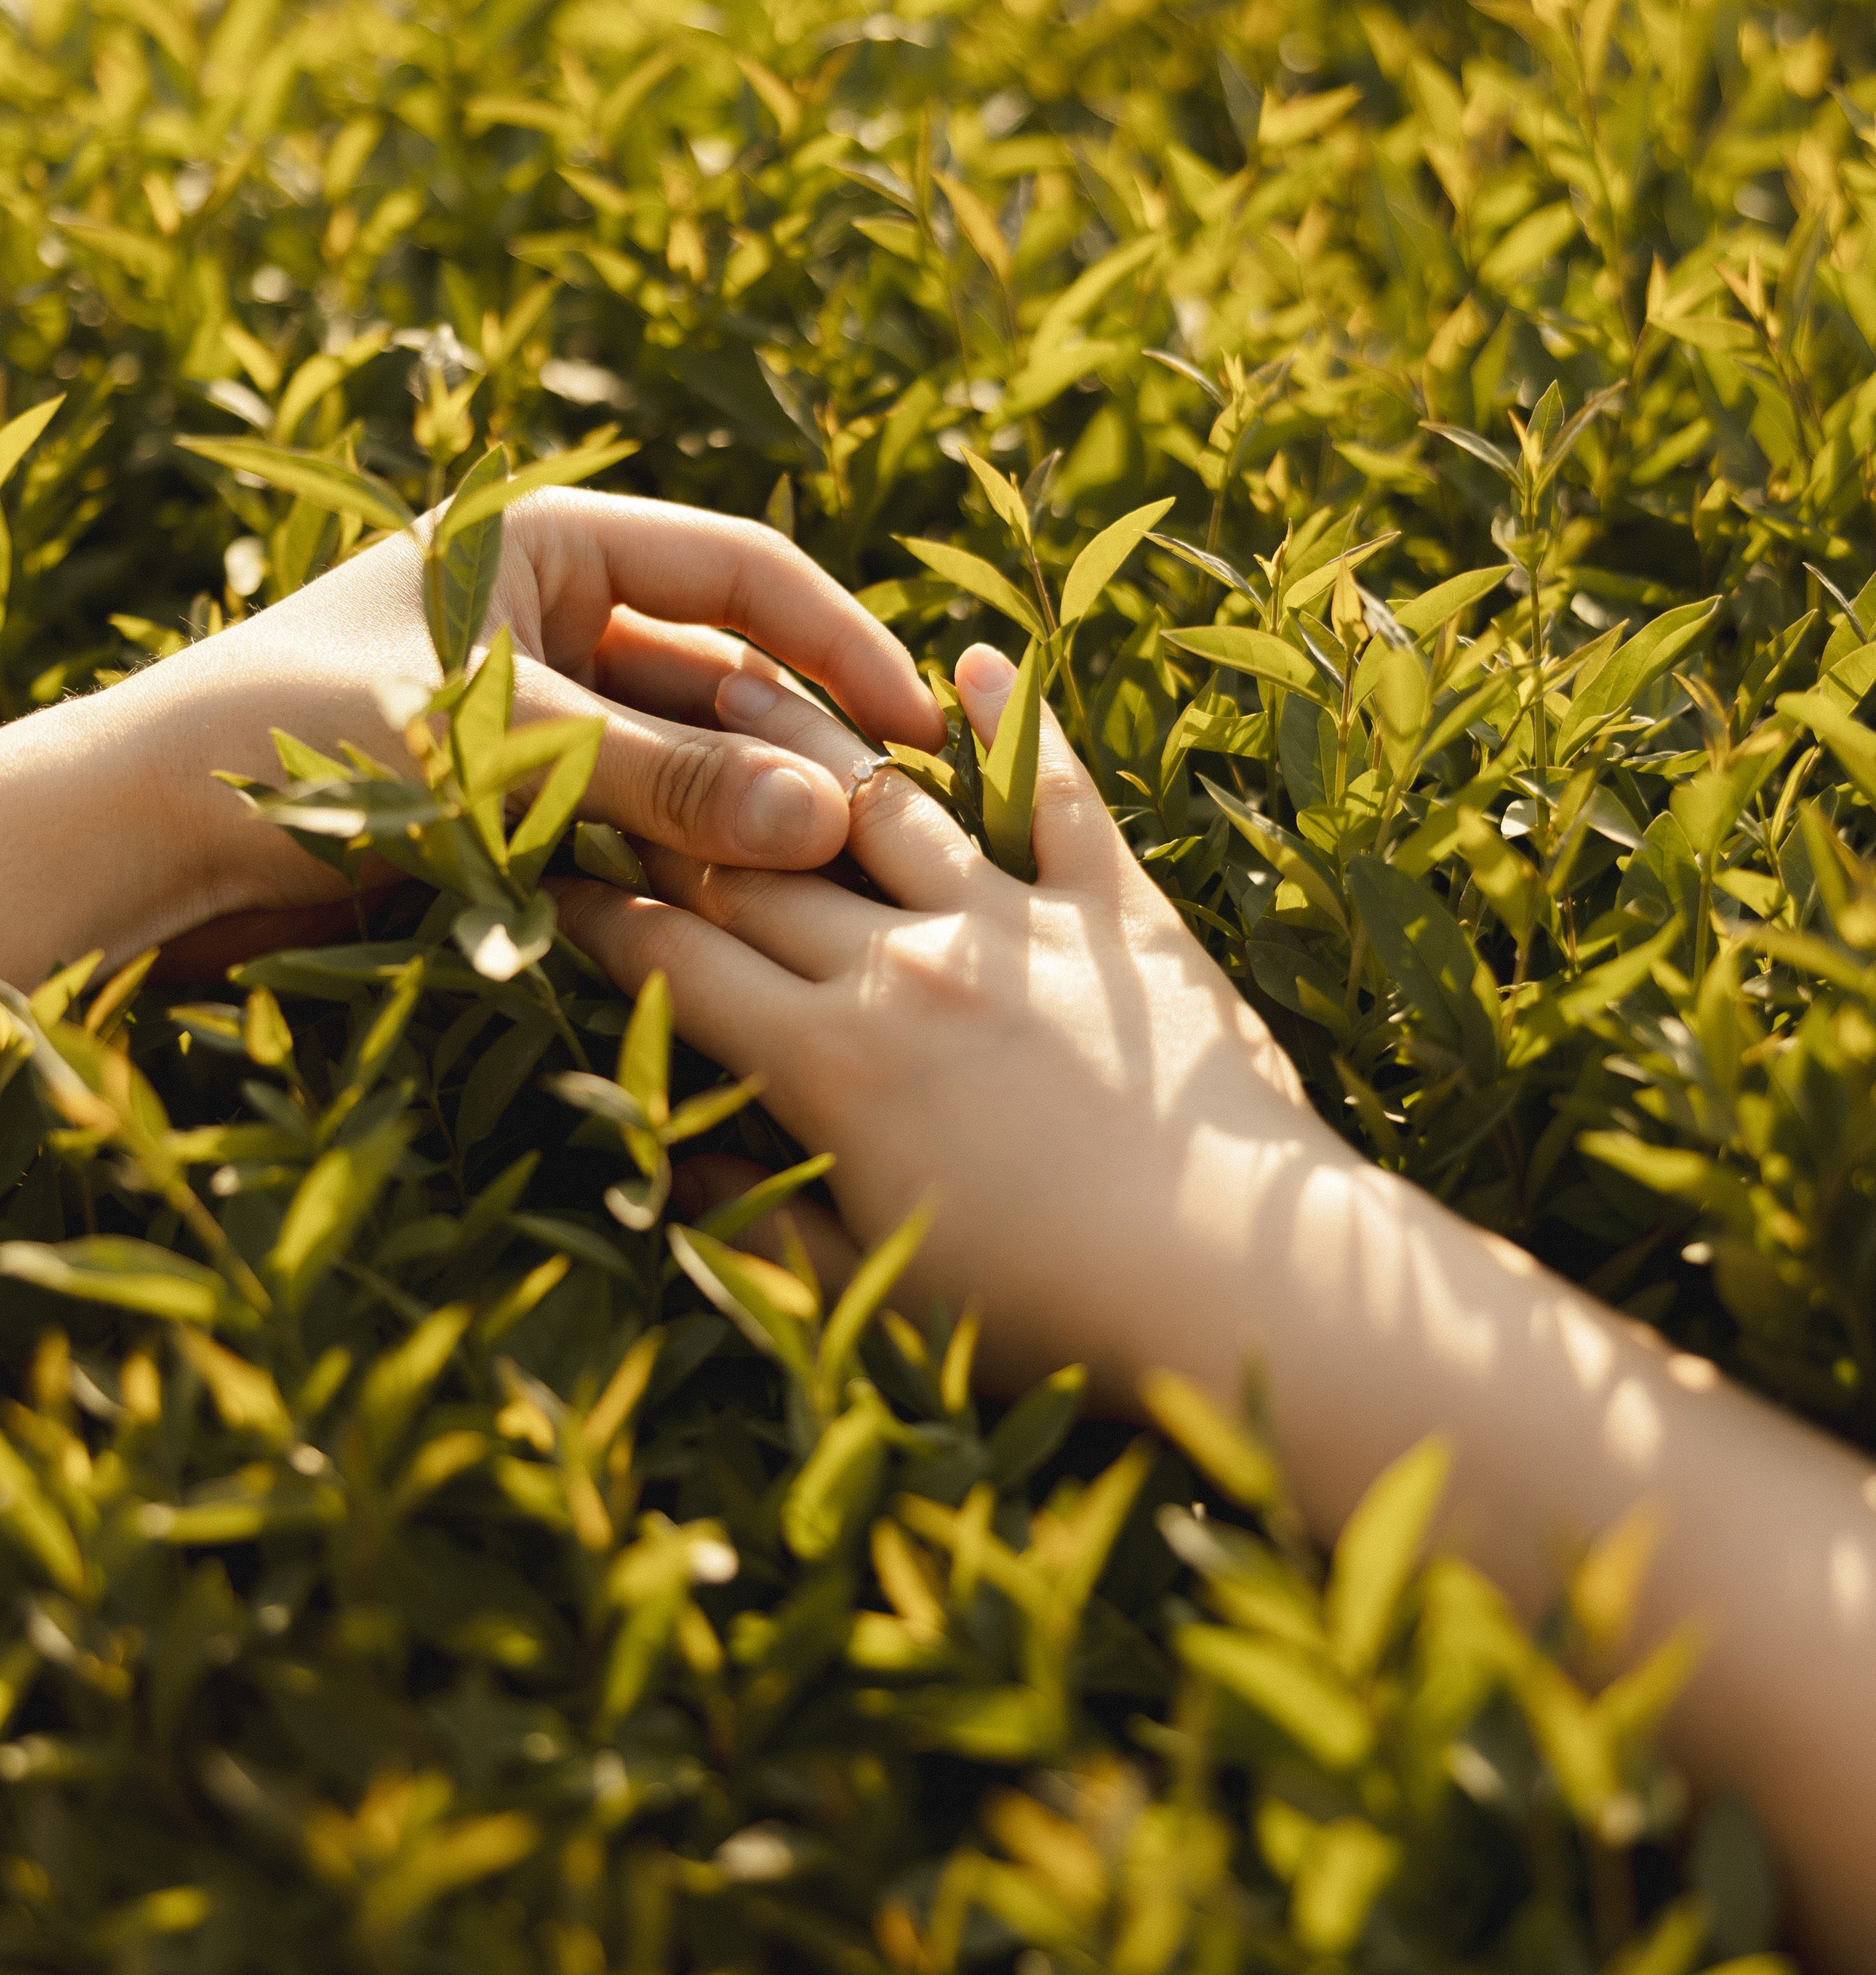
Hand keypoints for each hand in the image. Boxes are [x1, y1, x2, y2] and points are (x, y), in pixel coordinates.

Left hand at [1, 490, 943, 988]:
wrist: (144, 842)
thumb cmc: (294, 741)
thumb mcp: (491, 745)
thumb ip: (660, 778)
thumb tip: (830, 817)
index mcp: (547, 543)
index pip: (742, 569)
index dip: (840, 642)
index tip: (921, 726)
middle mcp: (553, 619)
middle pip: (725, 670)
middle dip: (803, 746)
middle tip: (891, 830)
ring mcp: (539, 716)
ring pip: (689, 761)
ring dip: (749, 820)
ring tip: (828, 888)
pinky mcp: (518, 806)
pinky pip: (637, 825)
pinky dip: (686, 865)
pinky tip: (741, 918)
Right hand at [556, 643, 1307, 1398]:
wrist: (1234, 1281)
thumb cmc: (1043, 1312)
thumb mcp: (870, 1290)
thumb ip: (756, 1224)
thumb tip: (669, 1169)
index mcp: (827, 1063)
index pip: (675, 961)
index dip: (597, 916)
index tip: (543, 875)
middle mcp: (904, 966)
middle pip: (756, 861)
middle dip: (670, 807)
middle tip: (614, 751)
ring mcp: (1015, 927)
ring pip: (883, 801)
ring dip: (804, 736)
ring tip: (739, 675)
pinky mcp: (1118, 919)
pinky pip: (1060, 800)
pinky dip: (1016, 727)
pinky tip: (977, 662)